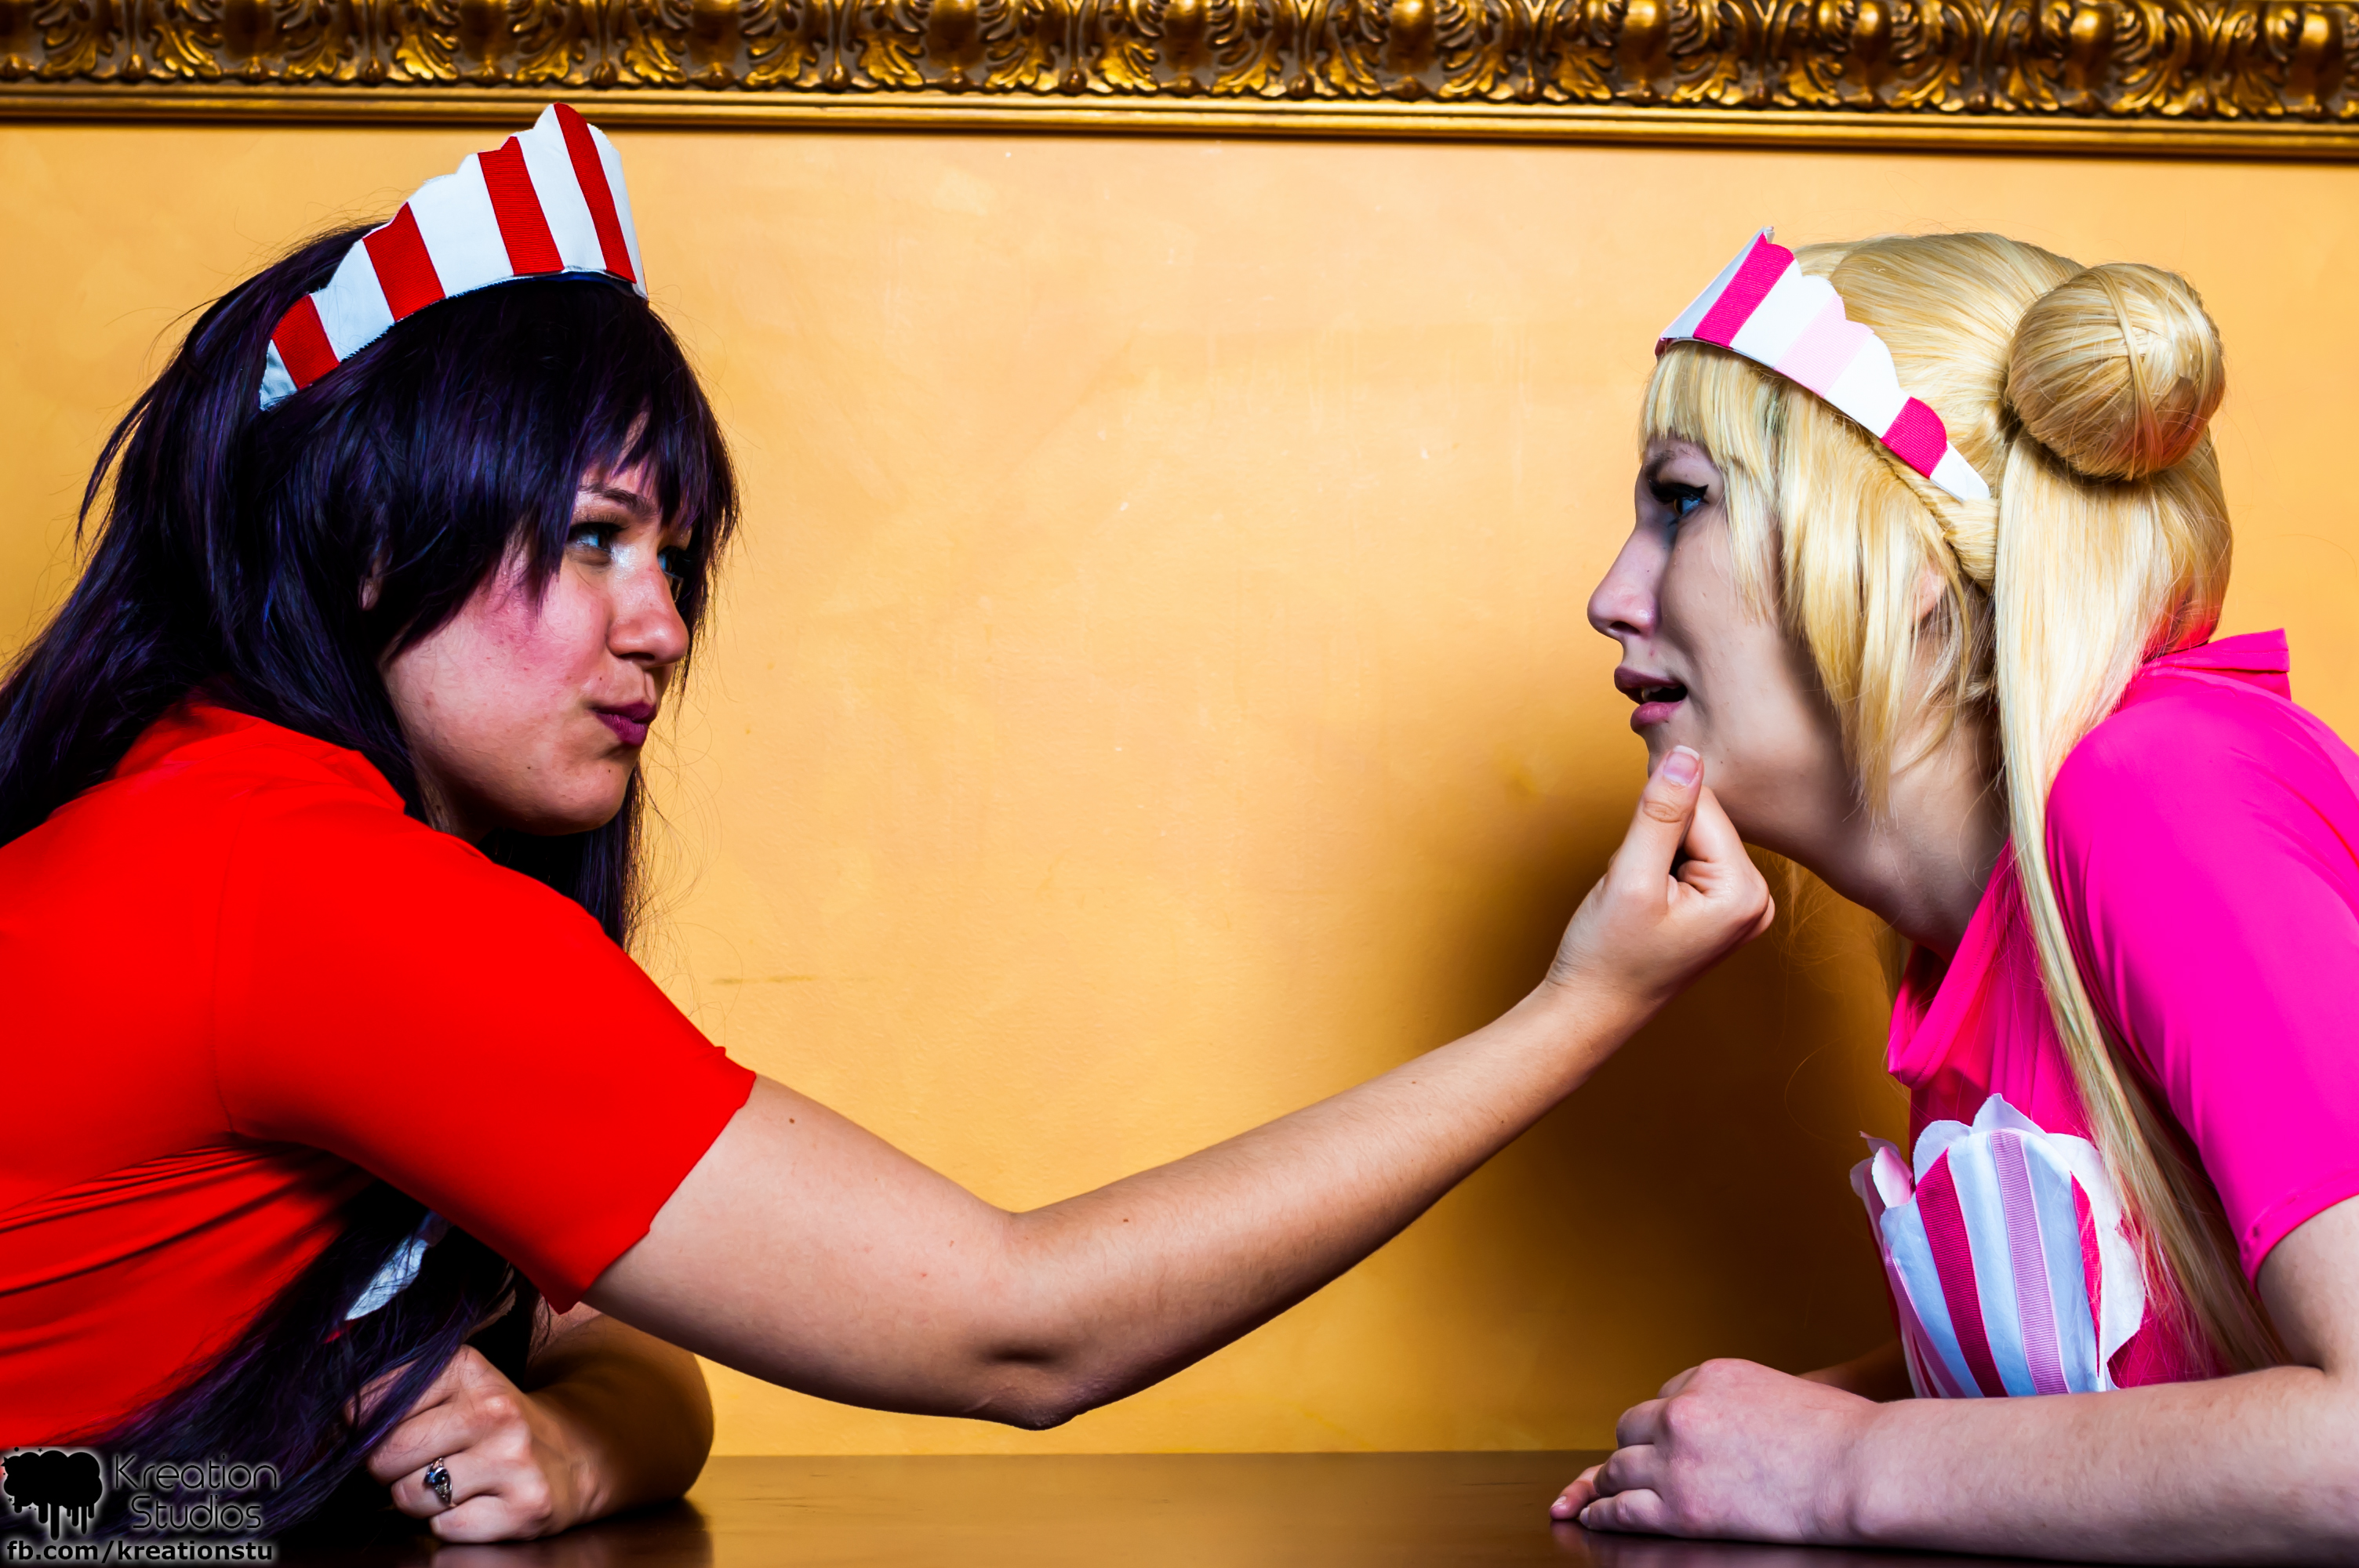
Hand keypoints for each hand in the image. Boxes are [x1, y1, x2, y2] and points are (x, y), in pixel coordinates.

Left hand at [365, 1346, 600, 1541]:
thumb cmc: (494, 1424)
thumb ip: (397, 1393)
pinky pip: (444, 1529)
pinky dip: (451, 1523)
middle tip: (423, 1461)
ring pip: (409, 1497)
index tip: (390, 1430)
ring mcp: (512, 1460)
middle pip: (385, 1455)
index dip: (366, 1428)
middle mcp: (492, 1410)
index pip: (370, 1404)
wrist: (574, 1453)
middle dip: (390, 1469)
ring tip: (454, 1481)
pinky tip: (477, 1502)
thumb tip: (332, 1424)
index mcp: (468, 1369)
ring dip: (419, 1499)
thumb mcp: (455, 1386)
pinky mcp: (524, 1507)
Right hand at [1547, 747, 1774, 1014]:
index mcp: (1745, 892)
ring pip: (1690, 838)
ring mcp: (1741, 908)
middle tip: (1634, 890)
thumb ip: (1661, 812)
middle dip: (1656, 841)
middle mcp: (1757, 900)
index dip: (1654, 824)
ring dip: (1653, 856)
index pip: (1703, 808)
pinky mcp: (1722, 911)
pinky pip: (1688, 860)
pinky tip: (1646, 906)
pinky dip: (1657, 871)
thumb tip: (1685, 756)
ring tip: (1638, 902)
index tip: (1637, 870)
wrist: (1591, 1011)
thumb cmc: (1608, 957)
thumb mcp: (1631, 877)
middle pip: (1701, 822)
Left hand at [1549, 1358, 1875, 1543]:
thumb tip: (1735, 1423)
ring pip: (1618, 1466)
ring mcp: (1676, 1458)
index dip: (1666, 1422)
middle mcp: (1682, 1410)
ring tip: (1602, 1494)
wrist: (1859, 1468)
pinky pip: (1622, 1509)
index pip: (1667, 1396)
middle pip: (1632, 1428)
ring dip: (1611, 1481)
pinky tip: (1594, 1518)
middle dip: (1635, 1448)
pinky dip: (1603, 1513)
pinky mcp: (1680, 1507)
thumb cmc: (1841, 1435)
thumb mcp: (1781, 1389)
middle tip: (1632, 1467)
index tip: (1666, 1439)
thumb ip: (1741, 1402)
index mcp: (1709, 1376)